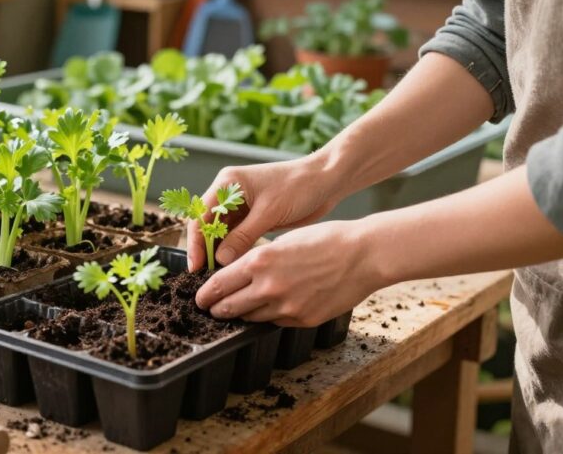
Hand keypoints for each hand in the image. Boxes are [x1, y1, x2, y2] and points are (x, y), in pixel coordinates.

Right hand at [186, 155, 340, 270]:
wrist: (326, 181)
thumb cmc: (299, 186)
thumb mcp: (269, 212)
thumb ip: (243, 236)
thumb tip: (220, 259)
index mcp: (228, 183)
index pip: (201, 215)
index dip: (196, 242)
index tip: (196, 266)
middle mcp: (230, 194)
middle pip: (207, 225)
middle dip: (204, 249)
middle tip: (203, 276)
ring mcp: (241, 206)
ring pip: (221, 234)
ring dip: (218, 252)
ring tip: (216, 276)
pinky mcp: (253, 218)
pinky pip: (236, 237)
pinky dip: (233, 251)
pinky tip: (232, 267)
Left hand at [194, 220, 385, 326]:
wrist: (364, 255)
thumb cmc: (326, 240)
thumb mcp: (284, 241)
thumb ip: (259, 260)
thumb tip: (239, 273)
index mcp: (260, 261)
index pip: (219, 285)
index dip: (205, 294)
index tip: (199, 298)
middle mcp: (268, 286)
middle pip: (229, 307)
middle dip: (217, 309)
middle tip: (211, 309)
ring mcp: (286, 307)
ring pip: (250, 318)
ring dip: (241, 314)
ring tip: (237, 310)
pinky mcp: (302, 319)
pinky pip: (275, 322)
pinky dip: (268, 316)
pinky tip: (270, 308)